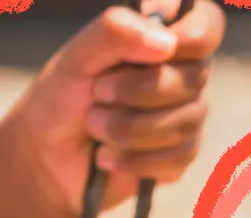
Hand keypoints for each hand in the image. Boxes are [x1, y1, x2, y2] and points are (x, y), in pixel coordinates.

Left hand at [8, 1, 225, 217]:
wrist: (44, 158)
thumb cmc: (59, 99)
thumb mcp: (74, 59)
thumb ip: (112, 33)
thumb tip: (166, 42)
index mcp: (163, 37)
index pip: (206, 25)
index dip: (188, 38)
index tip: (155, 51)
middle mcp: (183, 72)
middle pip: (196, 77)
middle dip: (137, 91)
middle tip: (97, 93)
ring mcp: (185, 113)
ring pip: (187, 120)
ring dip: (128, 128)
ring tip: (94, 126)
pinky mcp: (178, 154)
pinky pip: (177, 156)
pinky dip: (133, 158)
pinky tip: (106, 156)